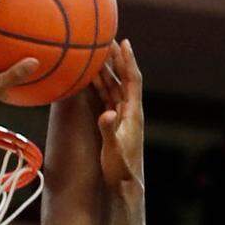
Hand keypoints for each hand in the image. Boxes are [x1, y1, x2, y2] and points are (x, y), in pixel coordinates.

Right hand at [95, 40, 143, 189]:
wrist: (124, 185)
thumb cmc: (120, 169)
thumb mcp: (113, 150)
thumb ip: (109, 130)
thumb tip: (107, 113)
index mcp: (133, 114)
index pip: (133, 80)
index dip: (128, 61)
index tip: (124, 42)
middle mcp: (130, 112)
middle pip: (124, 78)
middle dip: (116, 59)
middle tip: (107, 40)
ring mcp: (123, 117)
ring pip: (115, 87)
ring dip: (107, 70)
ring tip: (97, 53)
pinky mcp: (115, 123)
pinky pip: (108, 98)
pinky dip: (101, 85)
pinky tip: (92, 78)